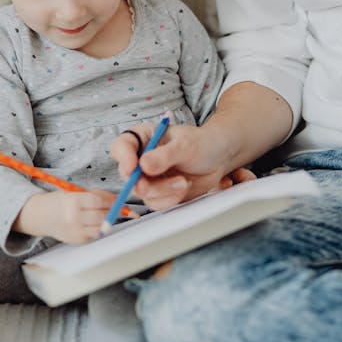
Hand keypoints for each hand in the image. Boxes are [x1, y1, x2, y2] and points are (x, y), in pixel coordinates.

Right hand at [14, 189, 115, 244]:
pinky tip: (97, 223)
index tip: (118, 199)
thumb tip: (116, 199)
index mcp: (72, 202)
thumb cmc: (60, 201)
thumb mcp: (75, 192)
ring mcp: (74, 230)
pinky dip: (99, 228)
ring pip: (101, 227)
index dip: (111, 201)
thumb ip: (96, 195)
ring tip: (108, 215)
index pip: (98, 201)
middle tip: (119, 208)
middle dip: (113, 211)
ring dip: (108, 221)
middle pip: (102, 216)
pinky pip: (94, 234)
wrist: (41, 216)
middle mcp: (73, 217)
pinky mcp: (76, 240)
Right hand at [109, 123, 242, 210]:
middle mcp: (143, 158)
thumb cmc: (203, 143)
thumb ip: (165, 155)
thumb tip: (144, 166)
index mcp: (144, 138)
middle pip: (128, 176)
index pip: (122, 146)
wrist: (220, 156)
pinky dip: (170, 199)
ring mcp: (150, 177)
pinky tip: (184, 187)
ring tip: (183, 182)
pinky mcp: (160, 193)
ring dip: (163, 191)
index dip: (123, 158)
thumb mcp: (185, 145)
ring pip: (143, 193)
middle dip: (143, 183)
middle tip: (152, 186)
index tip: (132, 168)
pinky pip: (156, 203)